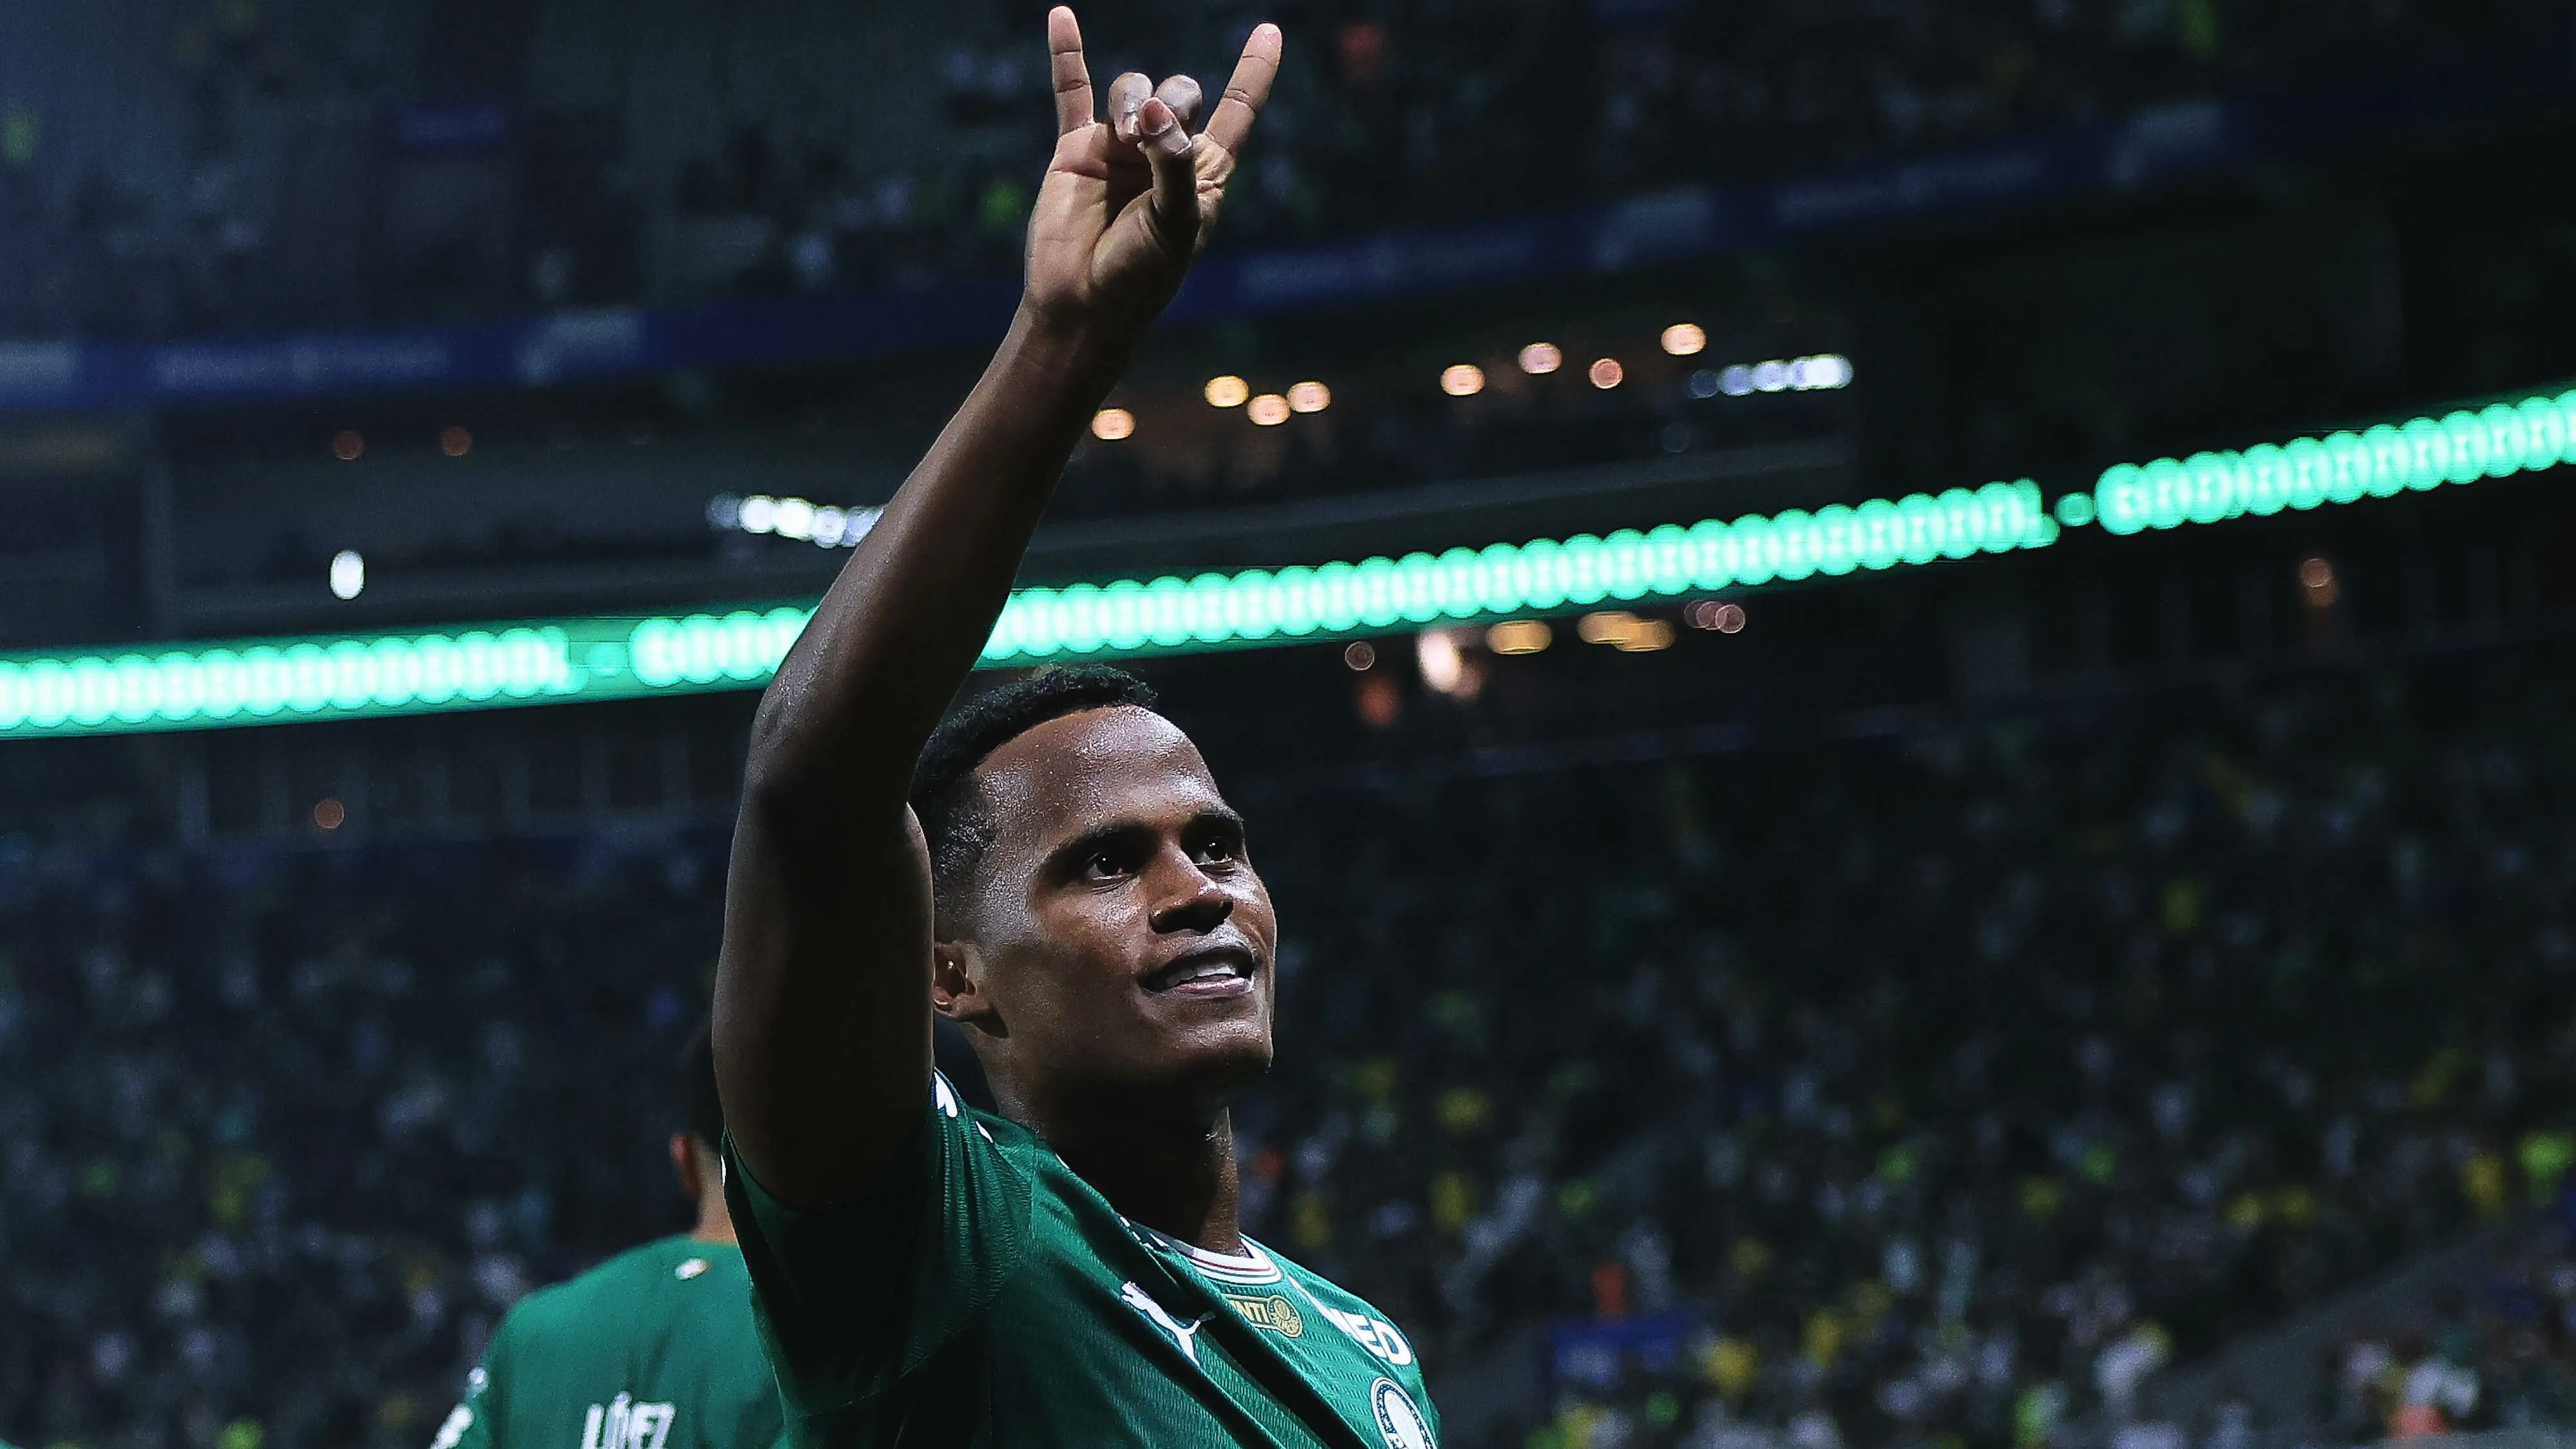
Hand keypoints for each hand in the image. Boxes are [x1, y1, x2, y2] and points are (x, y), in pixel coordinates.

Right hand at [1024, 6, 1280, 337]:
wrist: (1083, 304)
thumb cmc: (1141, 275)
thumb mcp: (1176, 223)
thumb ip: (1173, 164)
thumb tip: (1153, 108)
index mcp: (1204, 171)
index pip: (1238, 110)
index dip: (1254, 72)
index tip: (1270, 32)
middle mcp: (1164, 153)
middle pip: (1178, 92)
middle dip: (1170, 102)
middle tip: (1149, 140)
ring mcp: (1120, 148)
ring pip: (1132, 90)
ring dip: (1130, 102)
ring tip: (1124, 138)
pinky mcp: (1076, 151)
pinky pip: (1072, 92)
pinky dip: (1066, 54)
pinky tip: (1061, 17)